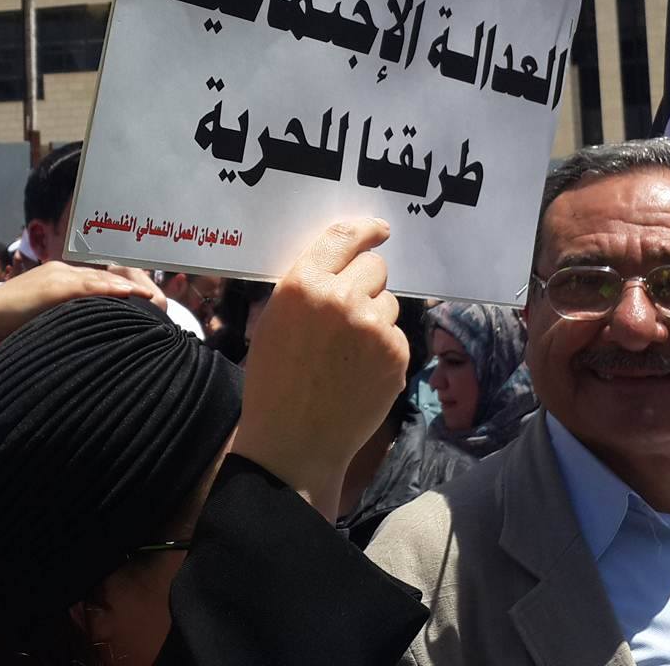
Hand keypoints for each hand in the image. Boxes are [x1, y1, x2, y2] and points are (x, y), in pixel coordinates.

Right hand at [0, 261, 165, 356]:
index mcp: (59, 276)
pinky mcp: (53, 287)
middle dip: (132, 285)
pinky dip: (109, 290)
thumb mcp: (44, 317)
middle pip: (105, 275)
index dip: (122, 287)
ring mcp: (57, 276)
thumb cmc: (10, 324)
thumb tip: (87, 330)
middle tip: (156, 299)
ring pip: (100, 279)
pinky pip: (87, 286)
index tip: (143, 299)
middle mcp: (61, 270)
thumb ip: (65, 316)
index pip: (98, 278)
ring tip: (151, 298)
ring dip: (127, 288)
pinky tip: (127, 295)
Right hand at [230, 219, 406, 519]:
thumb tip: (341, 261)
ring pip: (388, 302)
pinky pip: (395, 334)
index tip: (379, 230)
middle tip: (348, 310)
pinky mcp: (396, 355)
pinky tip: (358, 371)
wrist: (294, 441)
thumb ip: (307, 287)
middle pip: (375, 267)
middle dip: (365, 282)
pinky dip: (383, 348)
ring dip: (374, 317)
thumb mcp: (274, 321)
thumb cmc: (274, 381)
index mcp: (304, 284)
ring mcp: (374, 328)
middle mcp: (342, 299)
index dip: (366, 229)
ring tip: (347, 351)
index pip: (344, 236)